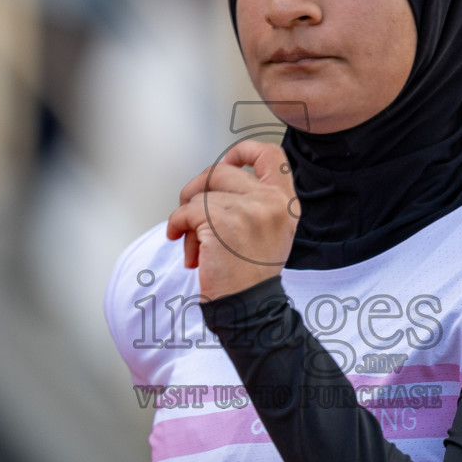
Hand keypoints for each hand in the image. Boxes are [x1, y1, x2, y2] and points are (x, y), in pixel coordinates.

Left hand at [167, 140, 298, 300]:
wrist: (250, 309)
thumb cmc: (251, 275)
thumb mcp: (269, 231)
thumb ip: (254, 201)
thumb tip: (217, 177)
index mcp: (285, 202)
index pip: (270, 154)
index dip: (242, 152)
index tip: (226, 164)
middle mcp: (271, 202)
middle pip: (221, 171)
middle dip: (198, 188)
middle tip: (192, 211)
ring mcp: (248, 209)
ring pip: (200, 194)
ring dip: (189, 218)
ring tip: (196, 244)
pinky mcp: (221, 222)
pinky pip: (186, 211)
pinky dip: (176, 226)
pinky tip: (186, 246)